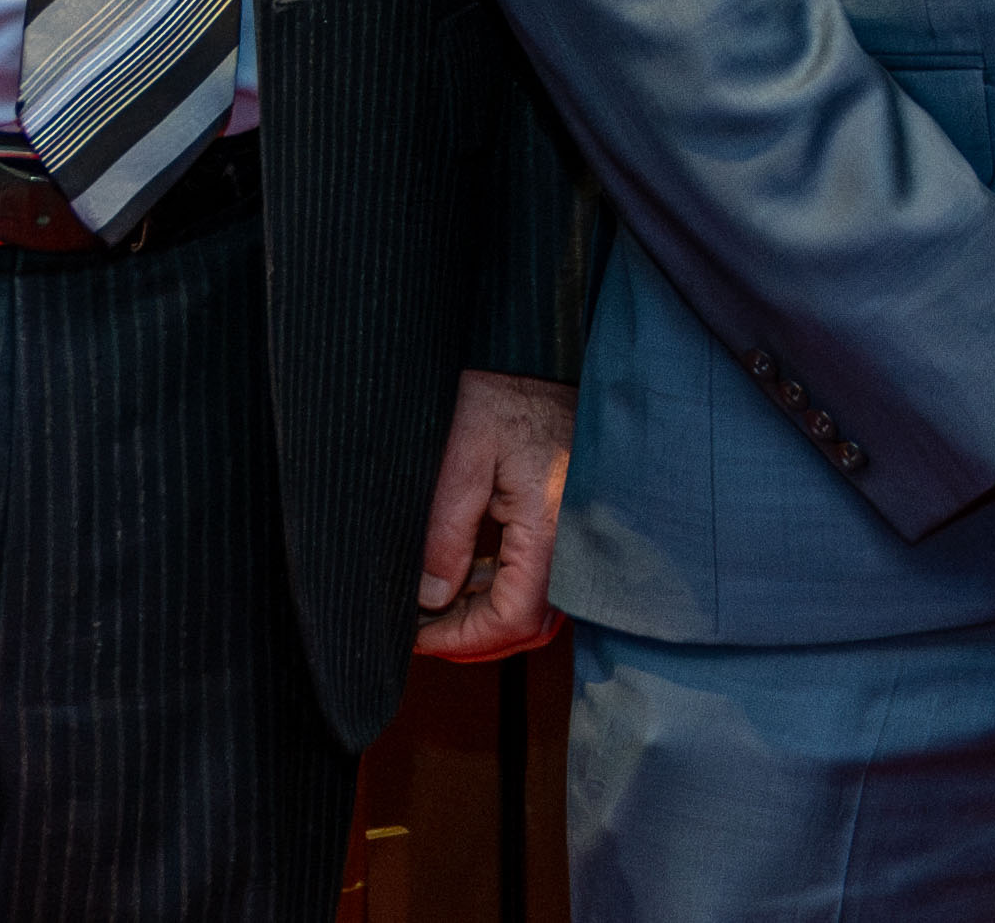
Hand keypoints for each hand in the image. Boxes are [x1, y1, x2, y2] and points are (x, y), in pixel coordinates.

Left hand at [412, 369, 573, 661]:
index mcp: (551, 522)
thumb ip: (446, 531)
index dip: (462, 638)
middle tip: (421, 628)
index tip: (417, 634)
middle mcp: (575, 538)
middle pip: (529, 624)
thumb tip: (429, 598)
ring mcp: (577, 534)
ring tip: (434, 606)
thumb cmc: (506, 391)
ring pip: (536, 608)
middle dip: (472, 637)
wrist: (543, 355)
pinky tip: (466, 578)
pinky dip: (501, 590)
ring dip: (485, 616)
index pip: (513, 616)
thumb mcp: (463, 454)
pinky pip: (540, 579)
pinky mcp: (569, 526)